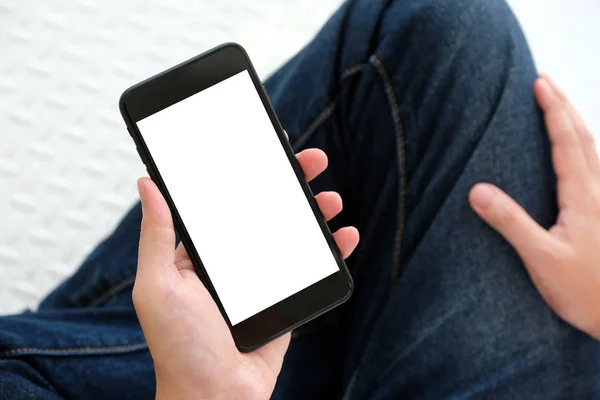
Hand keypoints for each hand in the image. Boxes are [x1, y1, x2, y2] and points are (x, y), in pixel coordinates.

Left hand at [133, 148, 359, 399]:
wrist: (217, 399)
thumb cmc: (180, 348)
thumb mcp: (159, 286)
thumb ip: (157, 236)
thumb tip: (146, 183)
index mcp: (202, 252)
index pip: (228, 200)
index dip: (247, 170)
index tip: (266, 144)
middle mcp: (234, 260)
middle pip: (267, 209)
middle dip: (291, 182)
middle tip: (312, 160)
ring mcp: (263, 277)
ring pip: (294, 232)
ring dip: (315, 211)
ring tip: (332, 198)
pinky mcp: (287, 297)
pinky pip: (312, 266)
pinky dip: (333, 249)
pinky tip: (346, 235)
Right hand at [469, 75, 599, 339]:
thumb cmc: (587, 291)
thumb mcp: (542, 259)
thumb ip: (510, 223)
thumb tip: (477, 190)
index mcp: (583, 197)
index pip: (566, 142)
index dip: (553, 111)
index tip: (540, 83)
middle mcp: (599, 192)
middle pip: (584, 138)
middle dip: (565, 106)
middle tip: (547, 81)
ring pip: (594, 150)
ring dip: (576, 123)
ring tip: (561, 106)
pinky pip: (597, 168)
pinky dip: (585, 148)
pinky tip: (579, 154)